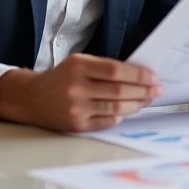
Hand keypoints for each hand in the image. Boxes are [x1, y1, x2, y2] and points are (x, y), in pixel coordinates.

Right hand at [0, 54, 163, 132]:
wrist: (32, 98)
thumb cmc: (61, 78)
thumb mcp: (78, 63)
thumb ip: (104, 67)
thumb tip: (138, 75)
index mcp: (78, 66)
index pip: (116, 70)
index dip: (138, 75)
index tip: (153, 77)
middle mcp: (76, 87)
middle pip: (119, 90)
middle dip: (143, 91)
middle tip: (157, 90)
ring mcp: (76, 108)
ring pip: (115, 108)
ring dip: (136, 105)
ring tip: (147, 100)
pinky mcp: (76, 125)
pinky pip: (106, 122)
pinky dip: (120, 116)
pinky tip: (128, 110)